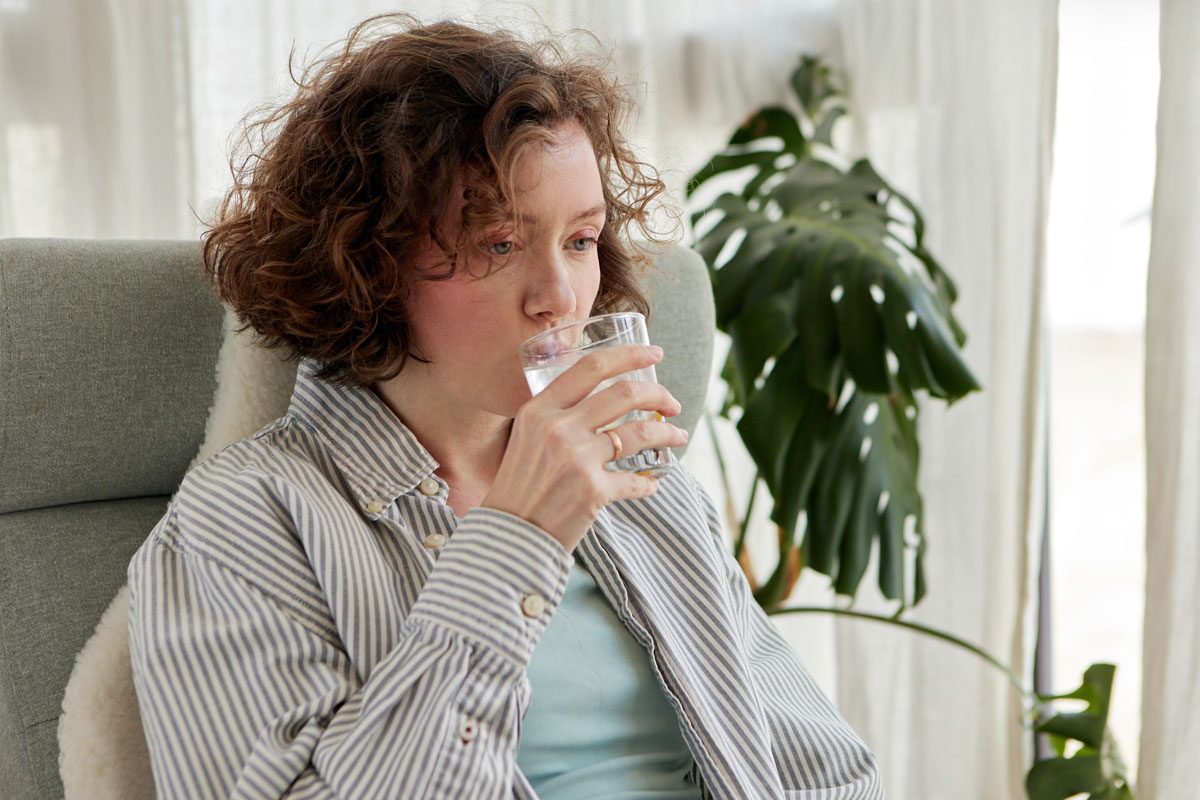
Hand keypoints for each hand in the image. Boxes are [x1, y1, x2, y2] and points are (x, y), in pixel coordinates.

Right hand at [481, 344, 688, 551]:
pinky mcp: (593, 492)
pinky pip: (636, 481)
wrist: (509, 537)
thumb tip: (602, 401)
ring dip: (667, 433)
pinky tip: (651, 484)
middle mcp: (558, 429)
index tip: (655, 353)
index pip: (591, 368)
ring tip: (678, 436)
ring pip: (640, 433)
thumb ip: (556, 416)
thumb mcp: (527, 438)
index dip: (629, 355)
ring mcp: (578, 459)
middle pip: (624, 394)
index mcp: (539, 410)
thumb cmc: (519, 487)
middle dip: (659, 394)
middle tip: (672, 403)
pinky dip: (648, 483)